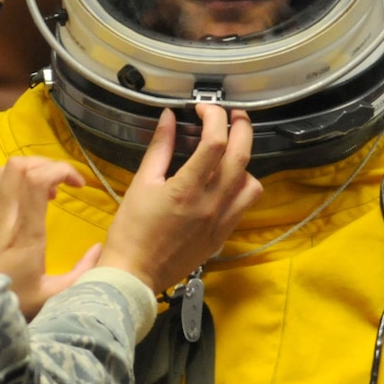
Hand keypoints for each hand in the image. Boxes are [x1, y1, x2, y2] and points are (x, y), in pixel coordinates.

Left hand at [0, 156, 101, 317]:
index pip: (37, 180)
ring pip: (2, 171)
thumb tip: (99, 249)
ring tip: (45, 193)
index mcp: (26, 233)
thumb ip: (81, 273)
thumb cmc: (9, 303)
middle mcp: (4, 217)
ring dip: (28, 172)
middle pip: (19, 167)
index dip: (61, 171)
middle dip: (46, 165)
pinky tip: (20, 202)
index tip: (78, 185)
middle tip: (62, 184)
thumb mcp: (51, 297)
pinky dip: (9, 184)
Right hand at [98, 104, 263, 292]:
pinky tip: (226, 181)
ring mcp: (221, 222)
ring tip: (230, 152)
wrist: (135, 274)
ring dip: (245, 160)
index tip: (204, 109)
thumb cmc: (131, 231)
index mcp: (187, 190)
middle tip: (234, 115)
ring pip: (252, 182)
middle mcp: (211, 205)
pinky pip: (245, 205)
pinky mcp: (223, 235)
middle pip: (242, 156)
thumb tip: (169, 118)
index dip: (214, 117)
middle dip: (242, 127)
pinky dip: (242, 186)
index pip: (215, 142)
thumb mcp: (141, 184)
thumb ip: (159, 148)